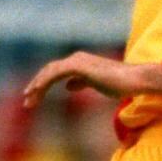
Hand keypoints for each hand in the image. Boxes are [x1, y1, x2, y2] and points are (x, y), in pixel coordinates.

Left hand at [23, 51, 152, 108]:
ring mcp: (77, 60)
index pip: (55, 72)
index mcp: (79, 63)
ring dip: (37, 86)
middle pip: (49, 71)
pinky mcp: (78, 66)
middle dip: (36, 86)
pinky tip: (38, 92)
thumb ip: (81, 82)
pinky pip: (55, 73)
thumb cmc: (120, 84)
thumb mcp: (96, 84)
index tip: (34, 99)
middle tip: (27, 102)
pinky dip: (44, 82)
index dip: (43, 85)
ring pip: (49, 72)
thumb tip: (68, 85)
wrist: (134, 80)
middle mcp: (76, 58)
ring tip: (29, 101)